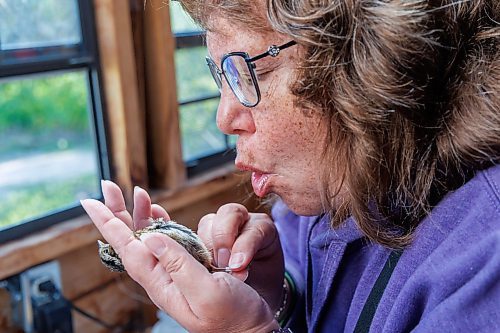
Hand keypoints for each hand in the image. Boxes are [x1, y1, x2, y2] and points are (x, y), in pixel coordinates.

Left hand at [81, 181, 278, 332]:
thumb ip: (179, 265)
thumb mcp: (206, 292)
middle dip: (118, 211)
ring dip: (140, 213)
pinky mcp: (191, 266)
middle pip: (131, 239)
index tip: (92, 202)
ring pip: (149, 237)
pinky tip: (158, 213)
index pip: (127, 248)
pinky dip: (161, 222)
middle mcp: (163, 275)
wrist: (249, 330)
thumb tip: (151, 238)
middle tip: (107, 185)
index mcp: (161, 282)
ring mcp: (175, 270)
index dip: (109, 223)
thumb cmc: (232, 316)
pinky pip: (169, 240)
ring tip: (135, 193)